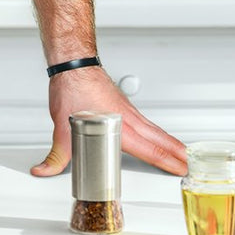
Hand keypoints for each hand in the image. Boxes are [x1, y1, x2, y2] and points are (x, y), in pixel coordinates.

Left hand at [31, 66, 187, 177]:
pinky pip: (146, 121)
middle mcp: (127, 118)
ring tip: (182, 153)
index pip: (149, 149)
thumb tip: (44, 171)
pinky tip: (156, 134)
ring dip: (170, 142)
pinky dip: (157, 131)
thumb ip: (56, 155)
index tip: (181, 169)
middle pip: (159, 139)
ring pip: (154, 129)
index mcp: (118, 126)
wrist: (73, 64)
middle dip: (176, 154)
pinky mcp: (123, 104)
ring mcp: (127, 110)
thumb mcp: (61, 127)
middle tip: (190, 165)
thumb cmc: (71, 88)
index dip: (167, 161)